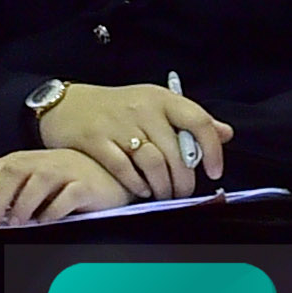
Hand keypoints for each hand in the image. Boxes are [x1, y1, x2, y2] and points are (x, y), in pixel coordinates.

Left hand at [0, 148, 129, 226]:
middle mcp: (39, 162)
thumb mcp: (22, 176)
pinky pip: (67, 196)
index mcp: (20, 161)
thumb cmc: (61, 177)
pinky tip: (45, 222)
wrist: (106, 173)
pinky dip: (54, 210)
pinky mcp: (85, 185)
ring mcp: (64, 172)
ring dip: (22, 205)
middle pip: (9, 175)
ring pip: (36, 183)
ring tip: (15, 224)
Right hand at [33, 82, 234, 203]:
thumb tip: (226, 133)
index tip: (214, 171)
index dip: (212, 150)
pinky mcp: (96, 140)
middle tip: (182, 193)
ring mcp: (118, 124)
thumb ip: (189, 119)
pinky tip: (140, 189)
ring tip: (162, 194)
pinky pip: (124, 170)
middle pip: (176, 153)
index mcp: (161, 98)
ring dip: (163, 187)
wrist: (65, 104)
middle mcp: (142, 109)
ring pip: (153, 164)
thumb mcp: (154, 104)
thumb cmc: (115, 108)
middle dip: (183, 181)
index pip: (199, 121)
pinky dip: (137, 185)